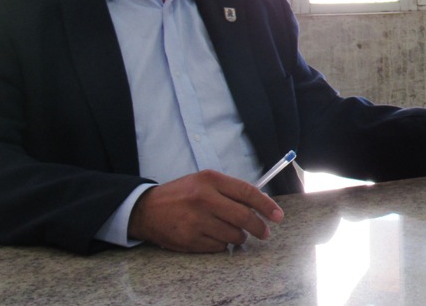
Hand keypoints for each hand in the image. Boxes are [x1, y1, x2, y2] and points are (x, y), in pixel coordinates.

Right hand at [128, 169, 284, 252]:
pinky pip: (219, 246)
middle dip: (259, 227)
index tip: (278, 215)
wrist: (147, 209)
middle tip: (264, 232)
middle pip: (243, 217)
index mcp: (210, 180)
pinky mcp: (190, 239)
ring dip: (239, 236)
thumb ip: (230, 190)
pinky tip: (216, 237)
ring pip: (233, 235)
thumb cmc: (182, 194)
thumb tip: (260, 202)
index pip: (247, 192)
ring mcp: (197, 221)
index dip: (266, 205)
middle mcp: (204, 199)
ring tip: (234, 232)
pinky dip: (222, 244)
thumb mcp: (204, 181)